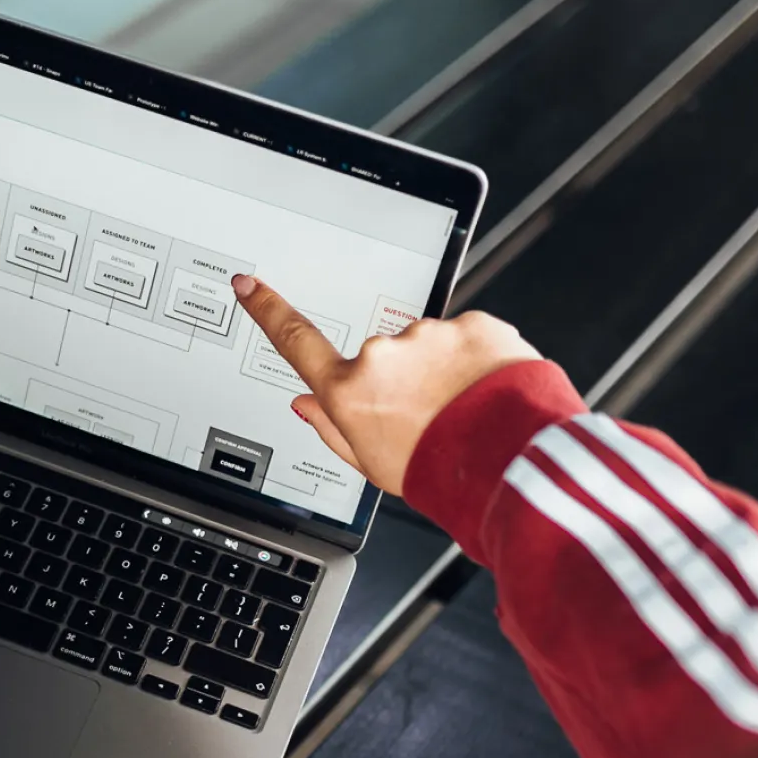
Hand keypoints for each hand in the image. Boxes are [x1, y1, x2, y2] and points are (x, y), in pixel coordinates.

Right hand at [233, 274, 540, 494]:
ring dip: (442, 372)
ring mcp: (428, 336)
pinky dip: (476, 363)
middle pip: (381, 358)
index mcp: (350, 392)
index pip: (296, 341)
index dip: (268, 310)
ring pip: (428, 348)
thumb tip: (306, 404)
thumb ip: (332, 429)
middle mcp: (382, 356)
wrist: (507, 461)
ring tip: (464, 412)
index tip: (250, 285)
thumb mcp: (371, 466)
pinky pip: (467, 339)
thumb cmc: (440, 473)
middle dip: (401, 378)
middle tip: (427, 418)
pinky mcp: (471, 325)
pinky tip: (486, 393)